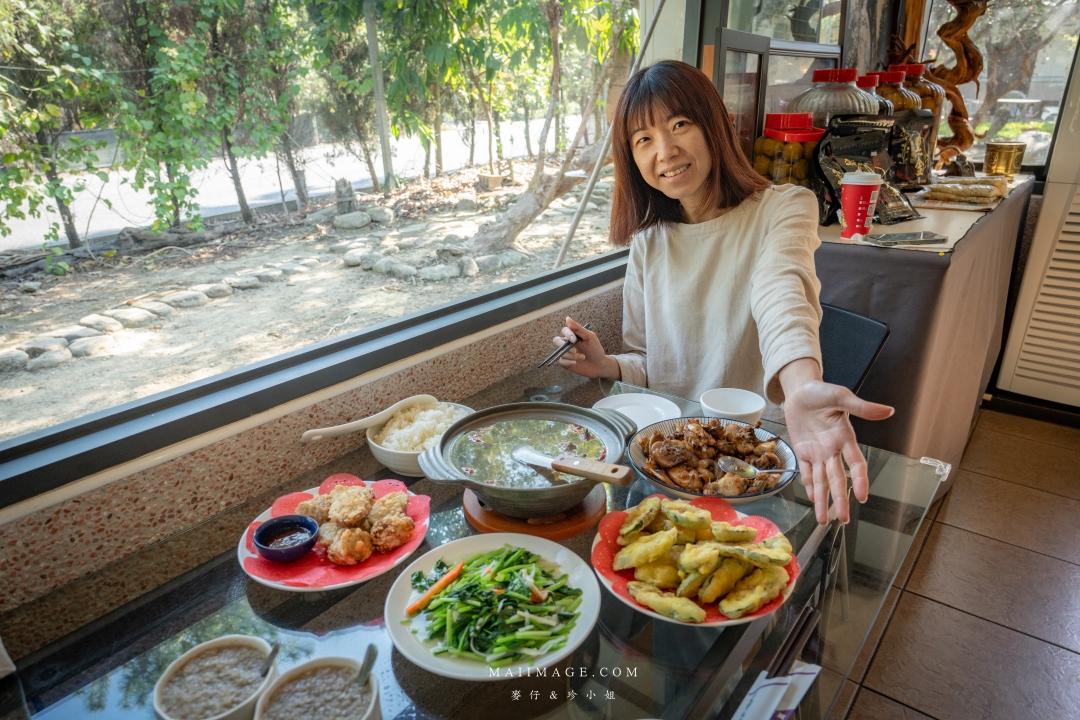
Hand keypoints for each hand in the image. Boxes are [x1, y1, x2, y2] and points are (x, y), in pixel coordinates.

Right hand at [553, 316, 620, 379]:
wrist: (599, 365)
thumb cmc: (595, 349)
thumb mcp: (589, 337)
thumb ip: (578, 328)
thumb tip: (567, 318)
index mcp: (573, 335)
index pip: (564, 331)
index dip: (567, 334)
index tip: (574, 340)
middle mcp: (567, 343)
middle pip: (556, 340)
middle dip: (563, 345)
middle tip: (574, 350)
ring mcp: (565, 353)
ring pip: (560, 352)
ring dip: (571, 355)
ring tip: (582, 357)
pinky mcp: (565, 363)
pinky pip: (561, 361)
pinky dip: (568, 362)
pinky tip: (575, 363)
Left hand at [783, 380, 892, 523]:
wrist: (800, 390)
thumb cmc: (822, 392)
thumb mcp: (840, 396)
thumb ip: (861, 406)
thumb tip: (887, 411)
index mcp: (844, 437)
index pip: (856, 463)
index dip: (860, 479)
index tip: (863, 496)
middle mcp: (832, 449)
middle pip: (838, 478)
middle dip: (840, 499)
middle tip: (844, 519)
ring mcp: (817, 452)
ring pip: (821, 481)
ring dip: (823, 500)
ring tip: (824, 519)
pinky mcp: (802, 451)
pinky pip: (805, 472)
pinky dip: (809, 485)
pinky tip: (813, 499)